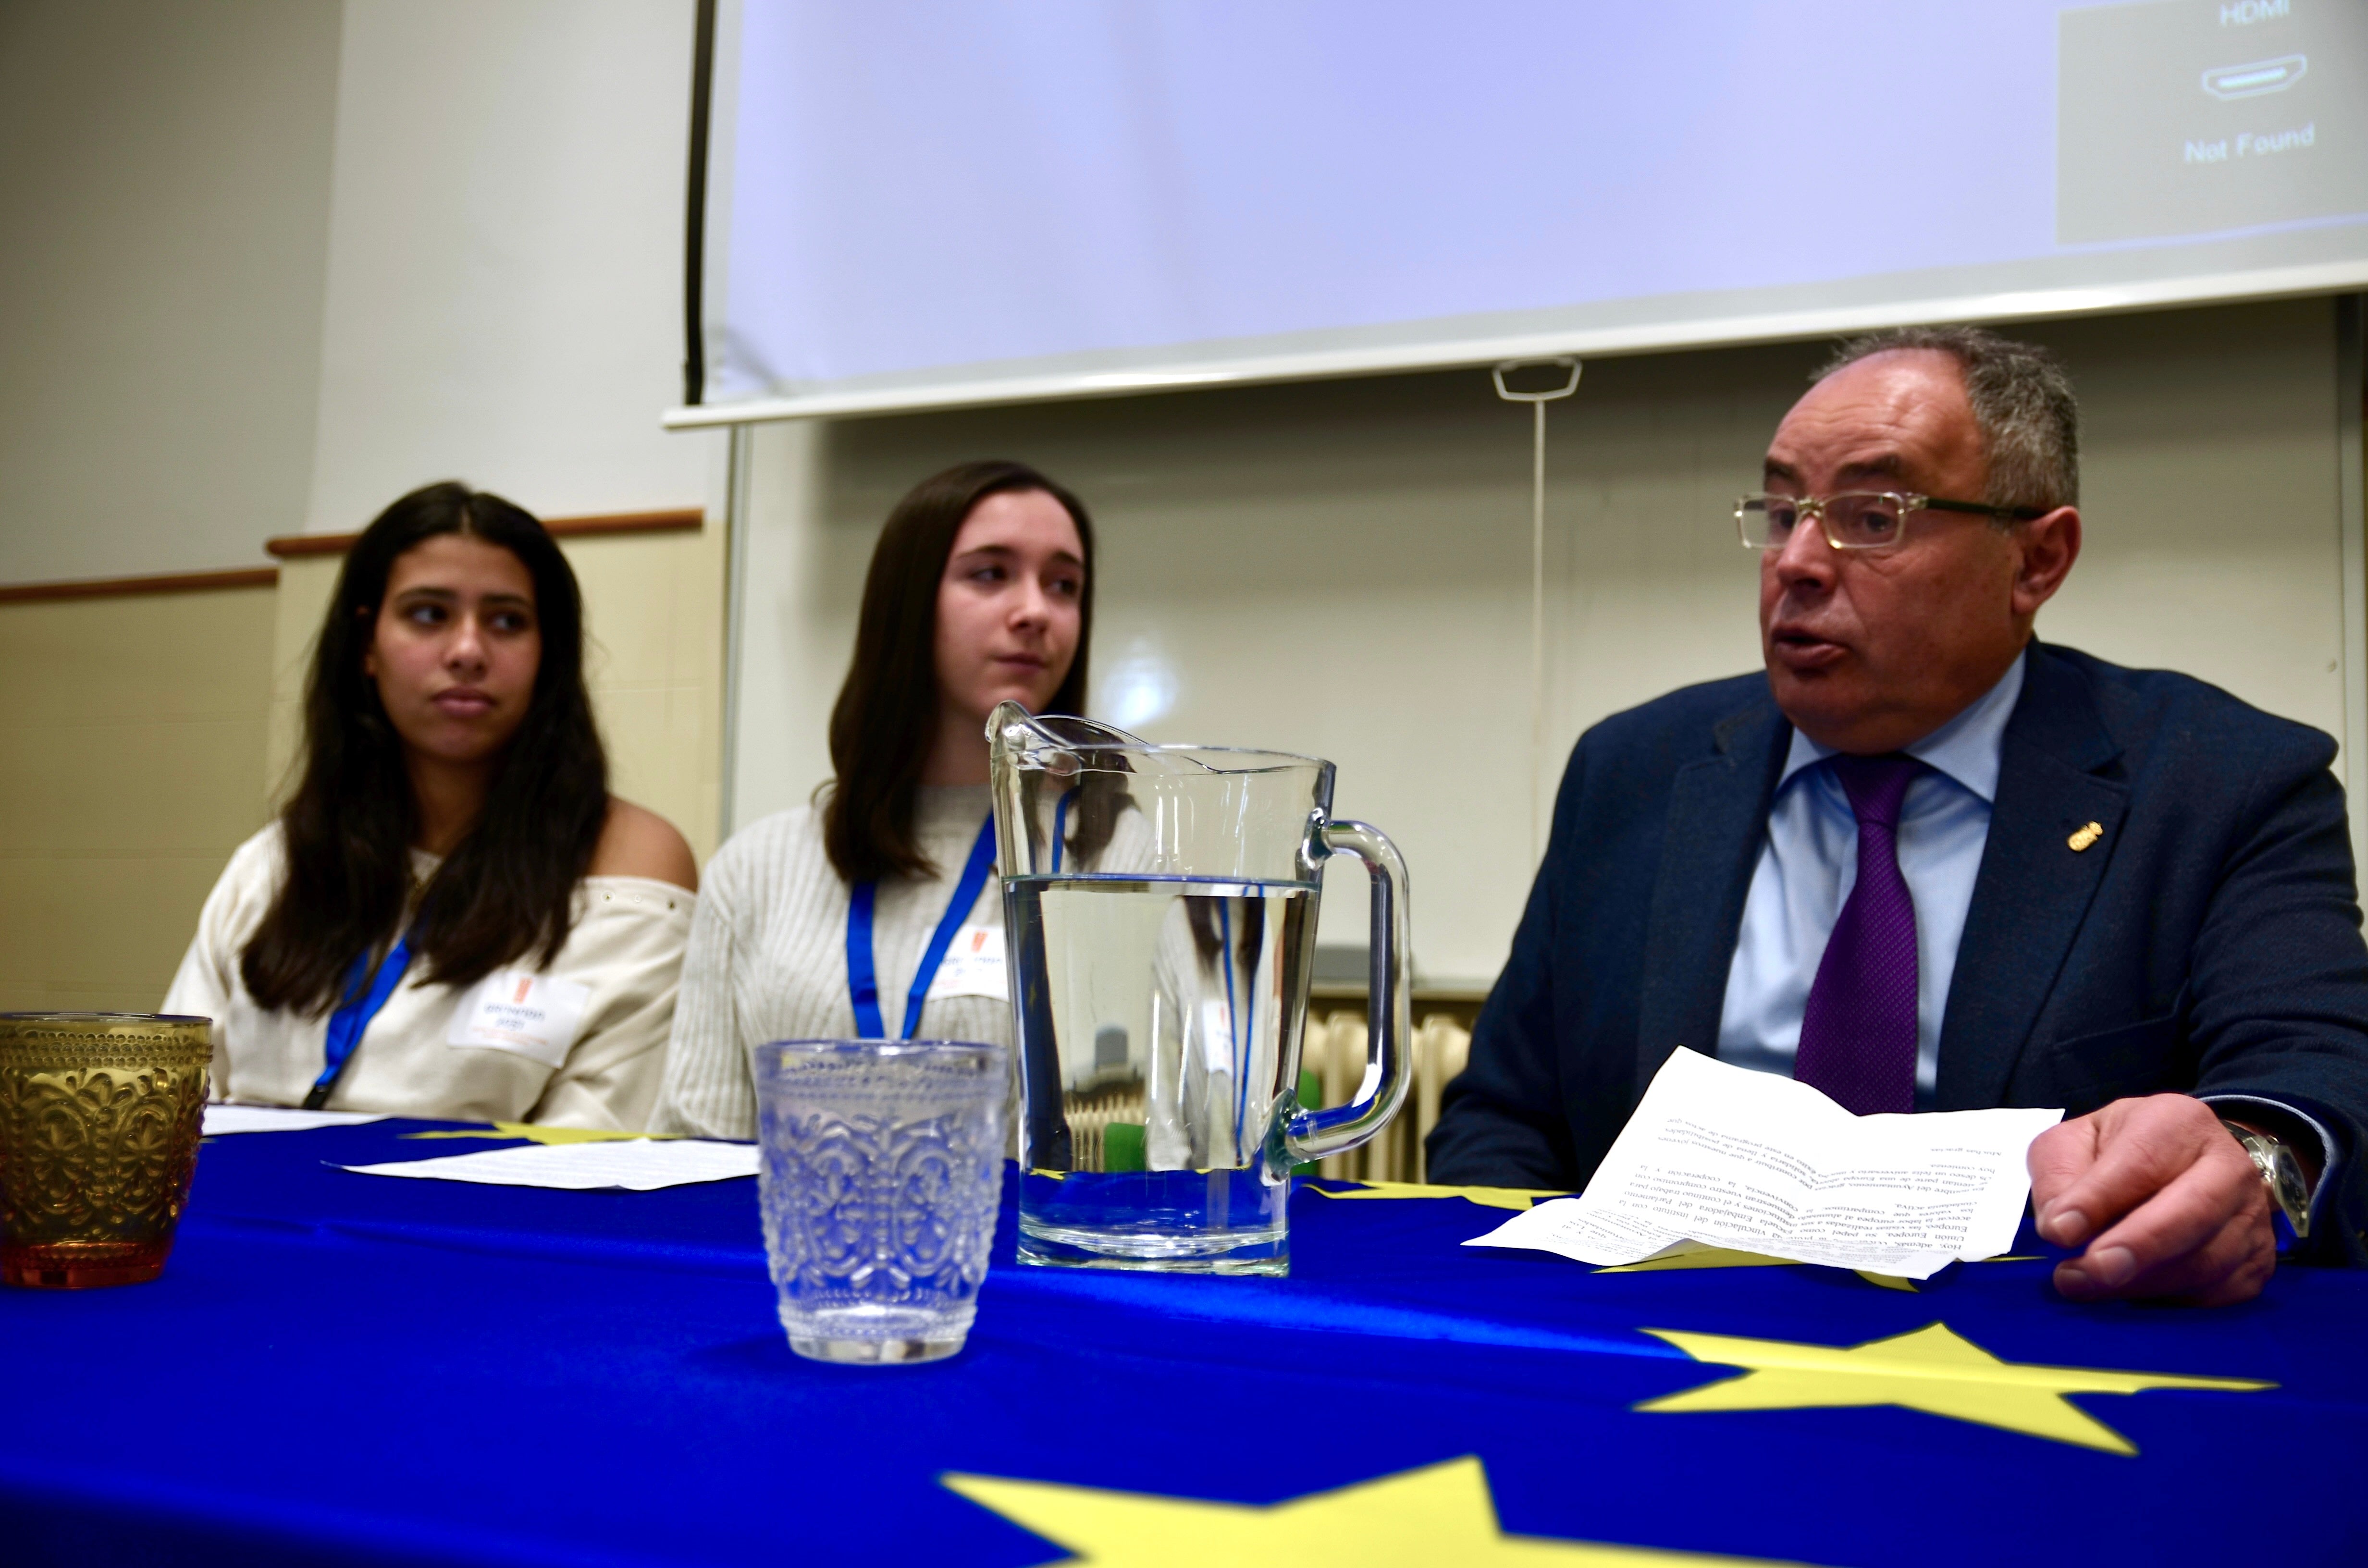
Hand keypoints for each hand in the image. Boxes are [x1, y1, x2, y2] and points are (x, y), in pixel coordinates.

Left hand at [2027, 1094, 2272, 1305]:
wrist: (2188, 1164)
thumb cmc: (2119, 1152)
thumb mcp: (2075, 1142)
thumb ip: (2059, 1176)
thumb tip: (2060, 1228)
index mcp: (2178, 1123)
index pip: (2140, 1162)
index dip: (2098, 1201)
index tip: (2059, 1232)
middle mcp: (2228, 1166)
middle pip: (2192, 1211)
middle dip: (2136, 1247)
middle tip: (2084, 1274)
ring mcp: (2251, 1215)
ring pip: (2206, 1261)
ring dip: (2142, 1283)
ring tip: (2087, 1287)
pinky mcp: (2259, 1259)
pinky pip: (2220, 1292)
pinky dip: (2171, 1301)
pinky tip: (2131, 1295)